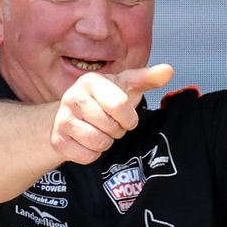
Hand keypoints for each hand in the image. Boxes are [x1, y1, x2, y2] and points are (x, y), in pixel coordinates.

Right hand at [50, 64, 174, 163]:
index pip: (119, 105)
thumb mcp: (125, 86)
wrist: (69, 117)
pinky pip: (87, 156)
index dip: (129, 117)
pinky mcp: (58, 141)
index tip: (126, 116)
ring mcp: (62, 119)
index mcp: (91, 81)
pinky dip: (92, 154)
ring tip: (99, 131)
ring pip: (99, 143)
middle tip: (110, 124)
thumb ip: (147, 79)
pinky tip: (87, 142)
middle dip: (117, 130)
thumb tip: (169, 70)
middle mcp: (72, 97)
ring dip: (105, 142)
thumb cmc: (102, 100)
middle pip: (111, 127)